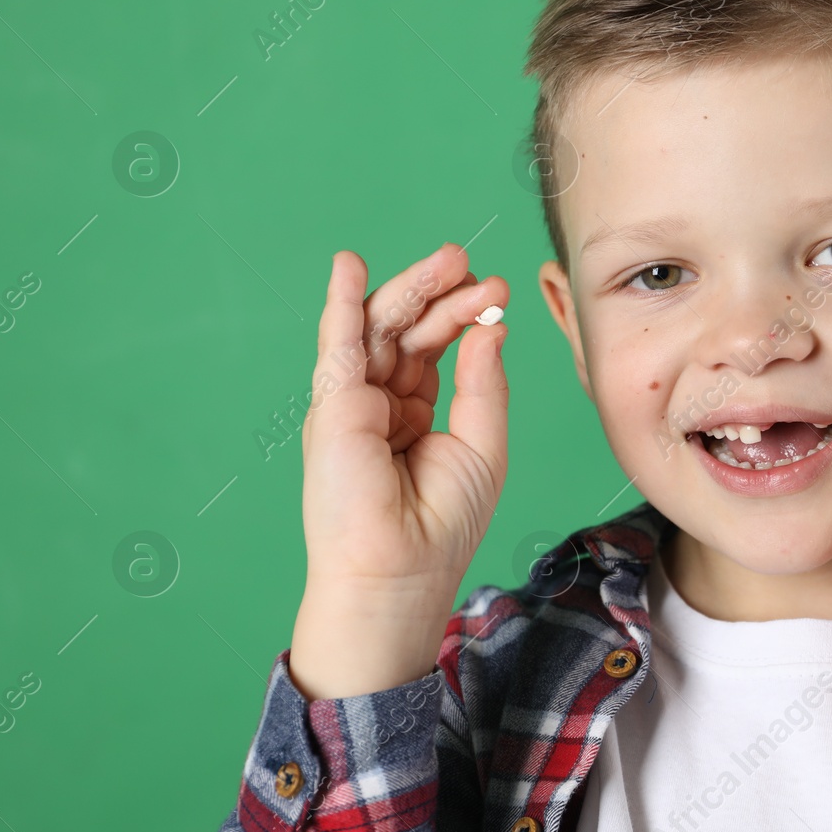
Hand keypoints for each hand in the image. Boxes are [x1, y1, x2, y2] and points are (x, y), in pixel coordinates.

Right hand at [290, 243, 510, 698]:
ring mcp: (353, 405)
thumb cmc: (440, 526)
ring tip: (449, 258)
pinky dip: (341, 305)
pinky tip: (349, 267)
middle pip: (410, 332)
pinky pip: (337, 347)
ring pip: (380, 330)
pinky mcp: (332, 408)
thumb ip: (483, 384)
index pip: (438, 350)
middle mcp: (380, 405)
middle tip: (474, 267)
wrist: (400, 573)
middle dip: (442, 295)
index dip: (466, 318)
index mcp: (416, 416)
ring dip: (412, 289)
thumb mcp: (482, 446)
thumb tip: (492, 327)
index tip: (499, 293)